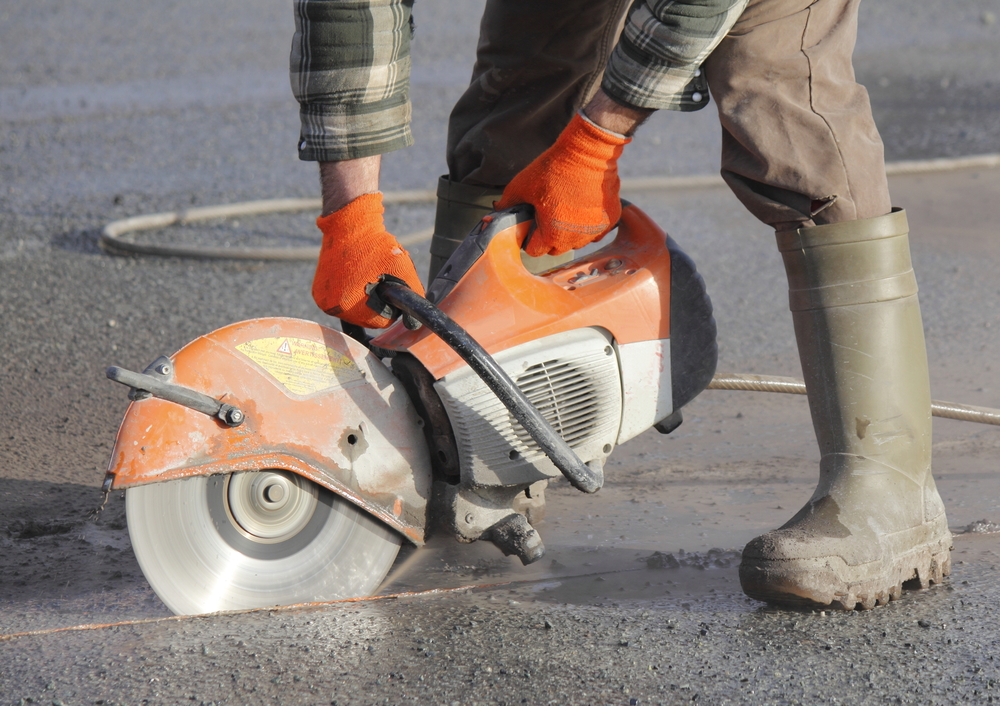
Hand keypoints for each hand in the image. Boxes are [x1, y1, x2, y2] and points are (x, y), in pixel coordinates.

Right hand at [312, 192, 424, 327]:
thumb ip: (414, 295)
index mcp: (347, 305)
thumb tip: (416, 321)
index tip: (393, 291)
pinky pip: (343, 300)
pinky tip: (358, 275)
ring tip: (369, 275)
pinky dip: (353, 291)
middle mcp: (330, 306)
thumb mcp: (403, 270)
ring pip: (355, 310)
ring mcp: (322, 298)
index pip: (380, 322)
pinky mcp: (319, 289)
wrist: (350, 223)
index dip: (392, 308)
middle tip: (381, 280)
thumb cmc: (376, 245)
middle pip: (366, 318)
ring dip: (366, 298)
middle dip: (378, 303)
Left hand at [496, 112, 629, 257]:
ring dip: (570, 233)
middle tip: (547, 215)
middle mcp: (576, 239)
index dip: (529, 237)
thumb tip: (497, 213)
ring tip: (566, 209)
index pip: (535, 250)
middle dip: (549, 237)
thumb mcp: (522, 185)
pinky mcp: (610, 220)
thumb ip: (507, 203)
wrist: (588, 152)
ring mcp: (596, 231)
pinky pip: (596, 231)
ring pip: (578, 242)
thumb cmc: (554, 169)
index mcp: (553, 235)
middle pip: (557, 249)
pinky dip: (589, 224)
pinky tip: (583, 207)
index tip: (531, 224)